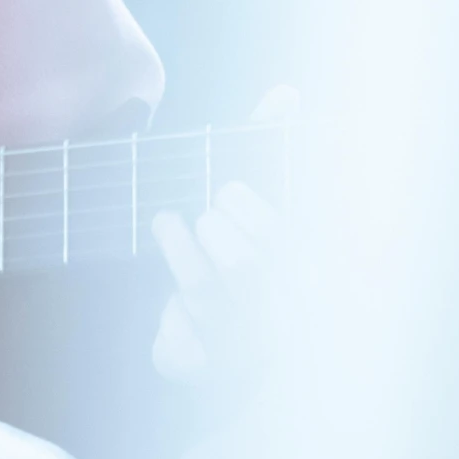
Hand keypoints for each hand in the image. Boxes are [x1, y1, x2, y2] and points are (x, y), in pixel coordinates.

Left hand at [148, 85, 295, 396]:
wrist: (213, 349)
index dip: (252, 211)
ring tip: (167, 220)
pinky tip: (167, 302)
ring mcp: (237, 341)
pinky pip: (180, 344)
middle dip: (220, 229)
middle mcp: (271, 308)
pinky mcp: (198, 365)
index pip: (282, 238)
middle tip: (203, 212)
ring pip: (205, 293)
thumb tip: (287, 93)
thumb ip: (267, 149)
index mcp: (291, 267)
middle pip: (248, 264)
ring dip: (179, 250)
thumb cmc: (232, 259)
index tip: (226, 190)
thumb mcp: (247, 207)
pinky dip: (168, 318)